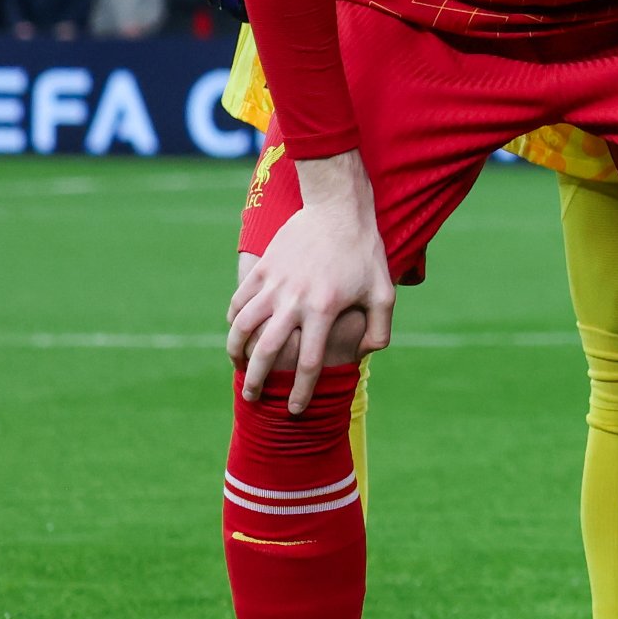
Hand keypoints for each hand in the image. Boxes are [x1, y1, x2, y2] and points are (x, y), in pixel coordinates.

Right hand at [229, 153, 390, 412]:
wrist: (337, 209)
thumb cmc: (364, 252)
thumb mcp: (383, 290)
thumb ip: (379, 327)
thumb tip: (369, 355)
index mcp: (325, 309)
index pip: (310, 362)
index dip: (301, 390)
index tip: (294, 409)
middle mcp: (294, 300)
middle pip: (267, 351)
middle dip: (256, 380)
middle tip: (252, 397)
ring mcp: (274, 284)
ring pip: (242, 327)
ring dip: (236, 352)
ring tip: (238, 367)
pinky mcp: (261, 269)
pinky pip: (238, 302)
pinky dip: (234, 321)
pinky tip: (239, 333)